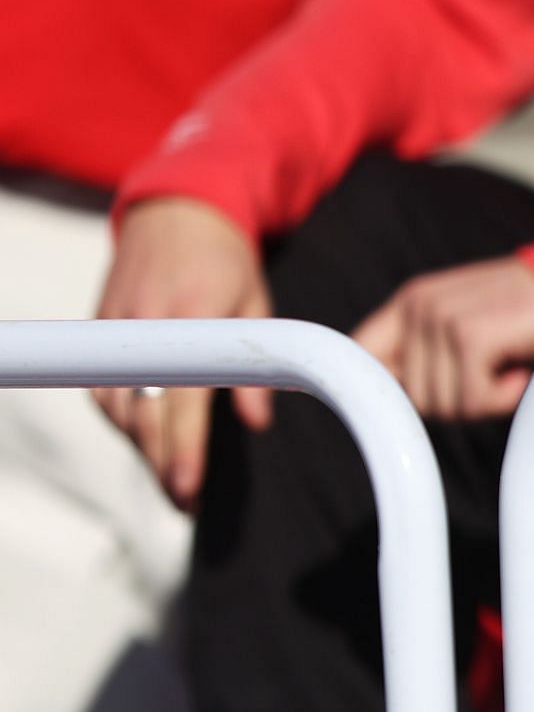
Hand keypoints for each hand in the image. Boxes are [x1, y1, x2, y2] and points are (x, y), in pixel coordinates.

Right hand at [94, 198, 273, 509]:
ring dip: (141, 448)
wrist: (177, 210)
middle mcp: (142, 326)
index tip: (188, 487)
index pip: (182, 399)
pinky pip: (103, 391)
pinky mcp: (98, 331)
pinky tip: (147, 441)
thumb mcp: (257, 304)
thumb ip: (257, 365)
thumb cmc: (226, 260)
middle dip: (161, 464)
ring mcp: (113, 329)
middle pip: (142, 414)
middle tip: (184, 502)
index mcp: (189, 318)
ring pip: (117, 409)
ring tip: (173, 480)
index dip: (184, 448)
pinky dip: (122, 421)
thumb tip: (258, 422)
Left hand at [352, 256, 533, 420]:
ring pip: (441, 406)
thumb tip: (391, 403)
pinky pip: (471, 402)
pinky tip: (521, 371)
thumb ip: (426, 356)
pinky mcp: (470, 336)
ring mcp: (441, 318)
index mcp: (411, 302)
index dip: (380, 390)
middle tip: (493, 376)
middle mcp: (418, 305)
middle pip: (412, 399)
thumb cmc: (529, 321)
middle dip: (456, 401)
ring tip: (509, 366)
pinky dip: (503, 399)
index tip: (412, 404)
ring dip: (483, 400)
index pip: (359, 355)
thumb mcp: (467, 330)